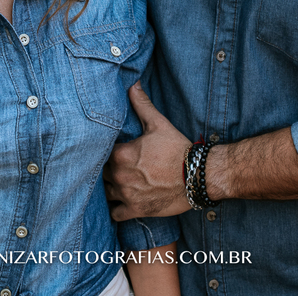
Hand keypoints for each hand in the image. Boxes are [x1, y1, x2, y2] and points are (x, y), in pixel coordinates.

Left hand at [104, 82, 192, 220]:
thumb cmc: (177, 148)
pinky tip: (121, 202)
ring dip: (109, 188)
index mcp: (120, 154)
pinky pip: (115, 214)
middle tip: (114, 166)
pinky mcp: (136, 210)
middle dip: (105, 169)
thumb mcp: (158, 123)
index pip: (99, 152)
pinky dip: (116, 209)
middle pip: (100, 173)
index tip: (109, 150)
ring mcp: (126, 195)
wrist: (198, 176)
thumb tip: (132, 84)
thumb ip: (141, 104)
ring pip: (105, 193)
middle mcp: (119, 175)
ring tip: (117, 183)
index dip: (103, 151)